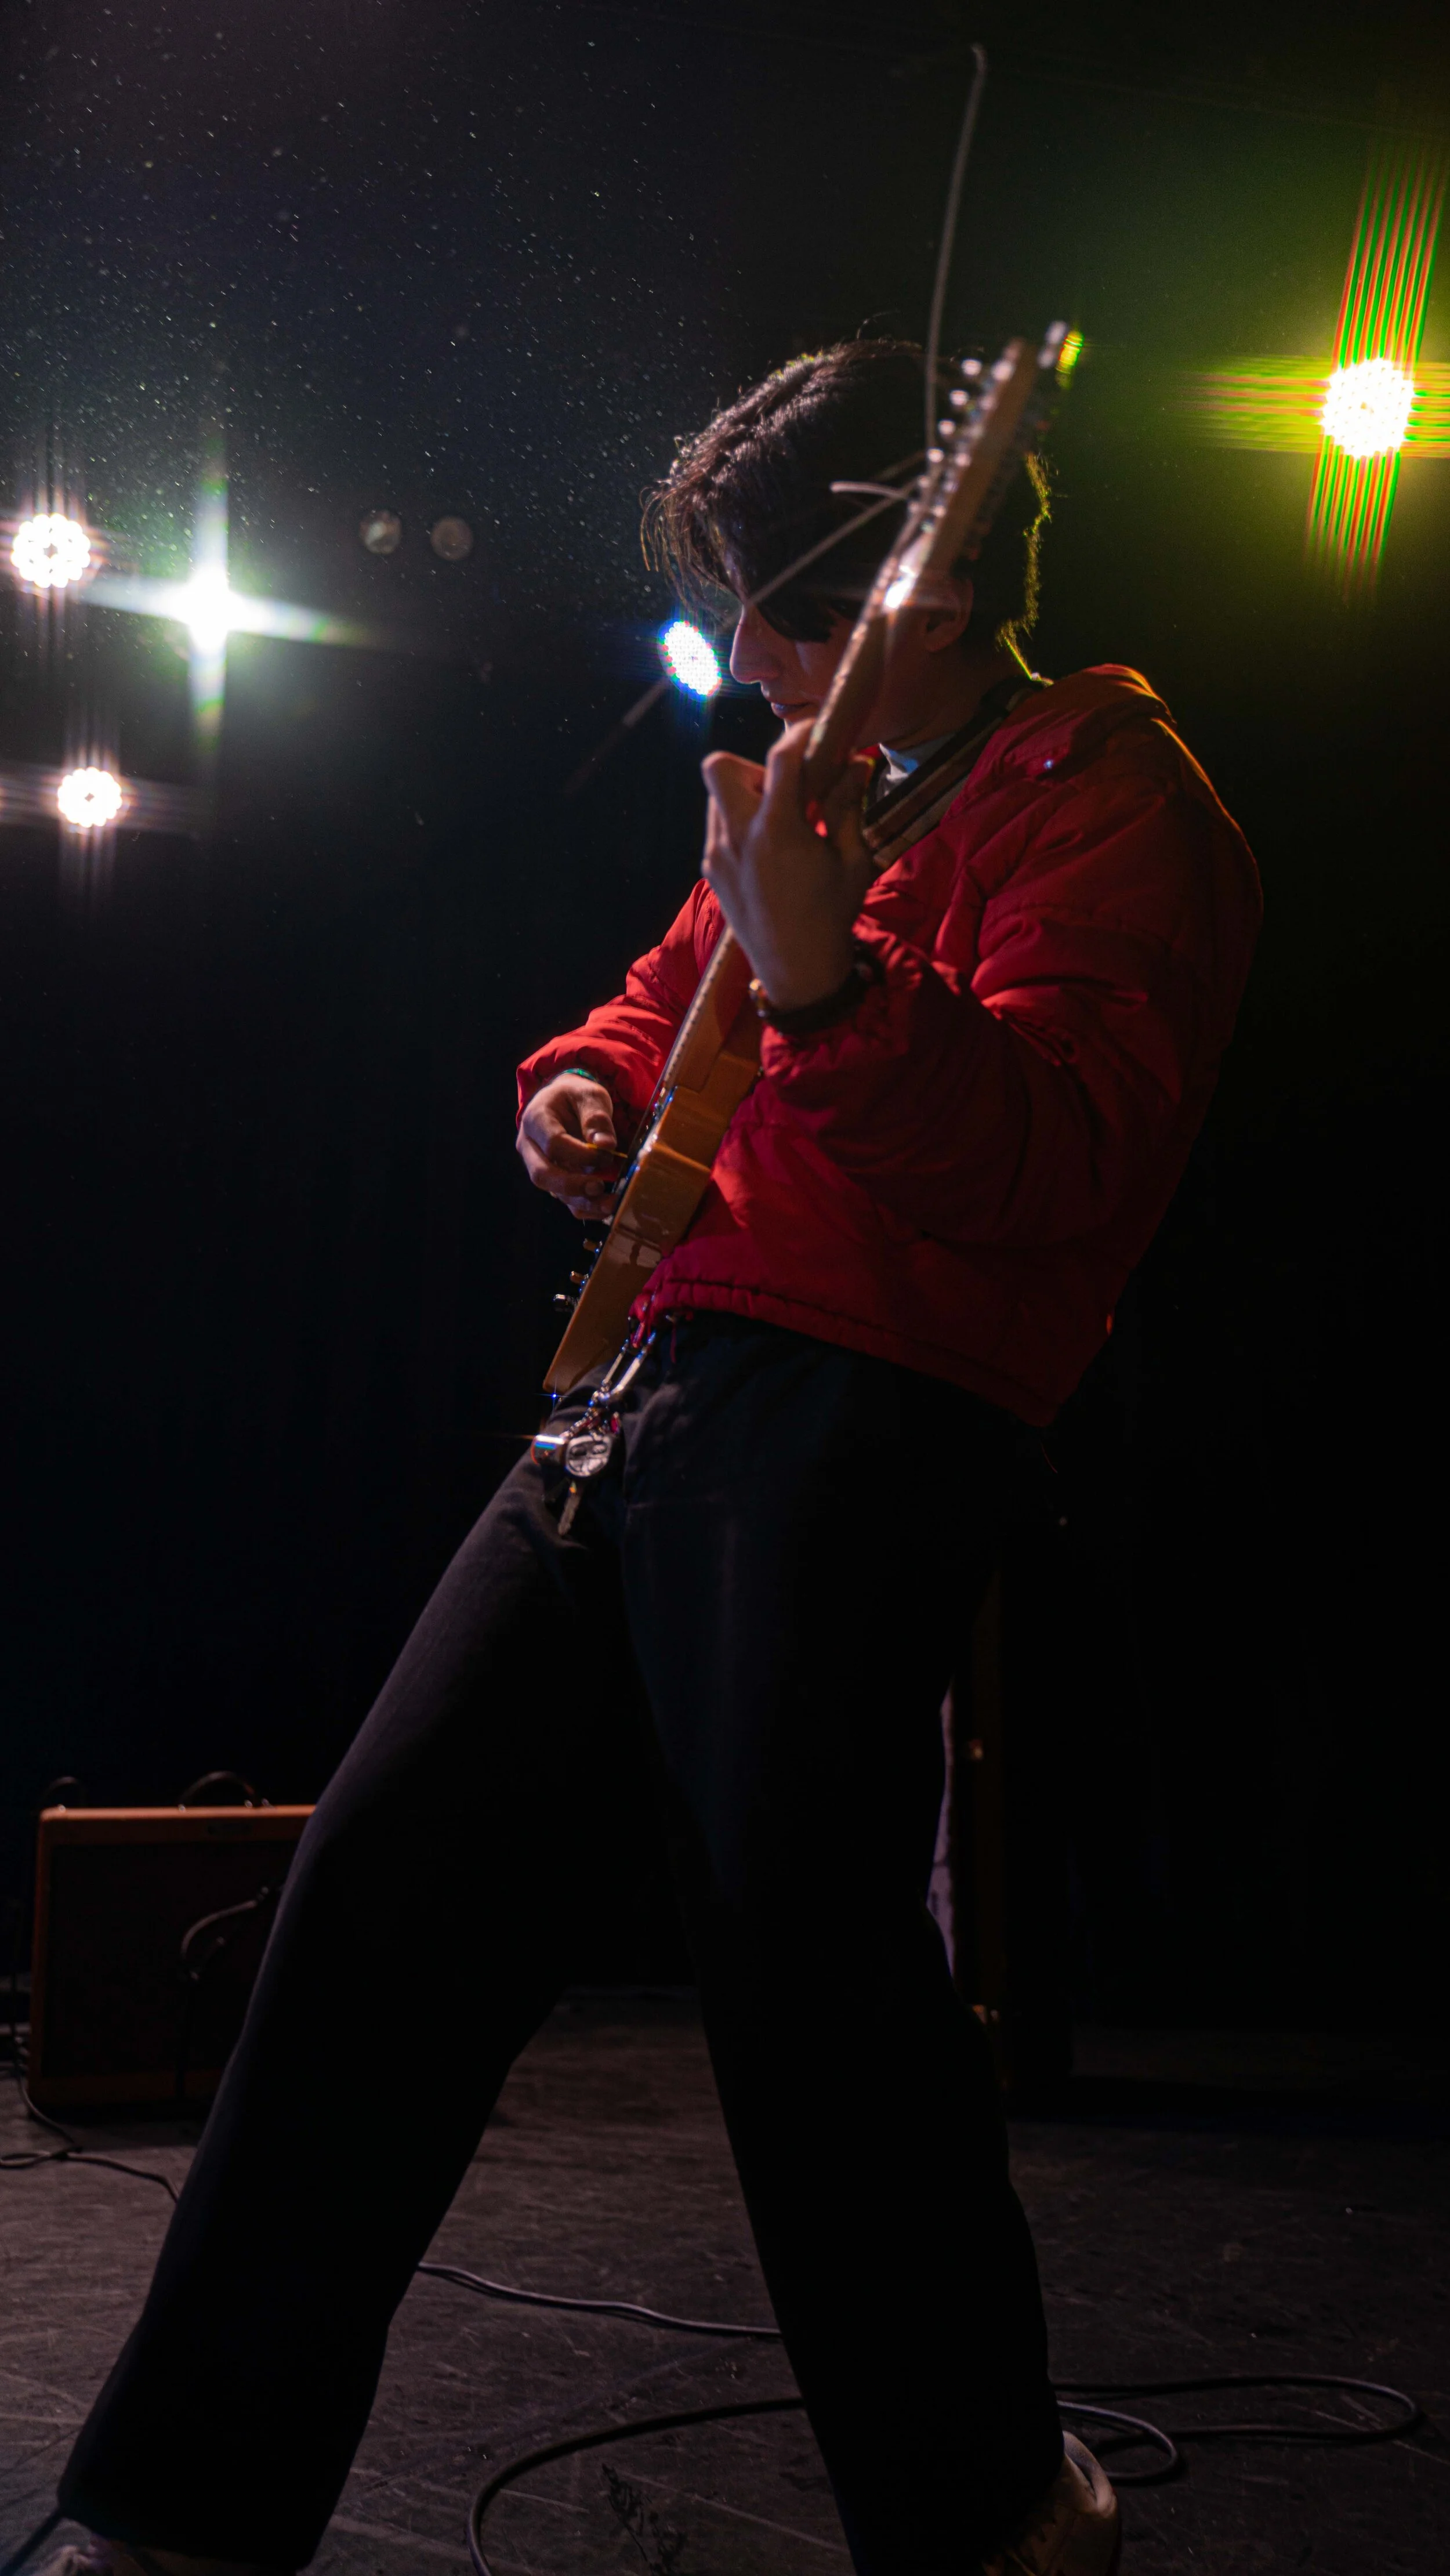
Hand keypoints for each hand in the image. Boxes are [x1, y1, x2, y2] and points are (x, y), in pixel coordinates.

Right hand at [517, 1072, 620, 1219]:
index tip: (606, 1154)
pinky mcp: (552, 1179)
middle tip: (599, 1187)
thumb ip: (596, 1118)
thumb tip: (605, 1144)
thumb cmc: (575, 1097)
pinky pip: (563, 1199)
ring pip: (553, 1191)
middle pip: (542, 1174)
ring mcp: (537, 1165)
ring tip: (610, 1204)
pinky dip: (583, 1207)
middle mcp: (529, 1145)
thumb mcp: (589, 1095)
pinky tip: (604, 1209)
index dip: (581, 1154)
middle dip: (572, 1185)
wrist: (564, 1101)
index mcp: (535, 1119)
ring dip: (582, 1201)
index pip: (553, 1144)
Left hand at [701, 722, 875, 1008]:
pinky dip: (739, 822)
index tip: (815, 733)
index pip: (780, 758)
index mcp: (779, 830)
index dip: (799, 735)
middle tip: (784, 790)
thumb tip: (856, 764)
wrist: (798, 972)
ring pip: (715, 795)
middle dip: (752, 765)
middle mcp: (738, 836)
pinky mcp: (712, 871)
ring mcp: (718, 854)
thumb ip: (848, 806)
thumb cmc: (832, 917)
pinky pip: (717, 826)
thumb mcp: (852, 860)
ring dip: (745, 793)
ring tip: (779, 820)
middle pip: (720, 766)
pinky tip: (767, 849)